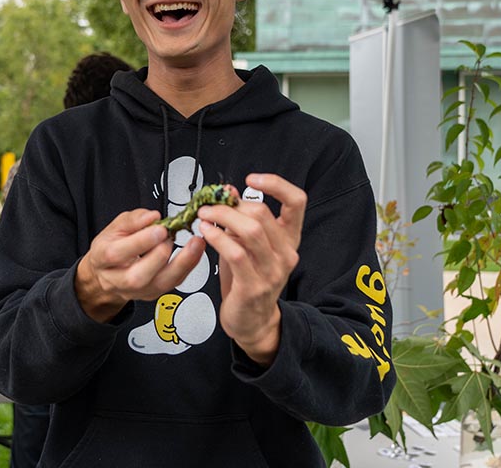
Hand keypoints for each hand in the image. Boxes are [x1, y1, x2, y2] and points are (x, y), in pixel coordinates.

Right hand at [76, 208, 205, 322]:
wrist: (108, 273)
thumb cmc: (112, 246)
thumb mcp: (115, 227)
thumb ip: (133, 220)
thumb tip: (152, 216)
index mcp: (103, 258)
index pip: (118, 254)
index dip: (141, 241)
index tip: (160, 228)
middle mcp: (119, 280)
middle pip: (138, 276)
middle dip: (159, 256)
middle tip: (171, 237)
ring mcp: (137, 290)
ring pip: (160, 284)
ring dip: (182, 263)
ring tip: (194, 244)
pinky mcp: (153, 293)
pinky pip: (173, 283)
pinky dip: (188, 266)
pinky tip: (196, 252)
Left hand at [197, 174, 305, 365]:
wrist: (252, 321)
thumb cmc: (248, 279)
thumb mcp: (247, 245)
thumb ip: (240, 218)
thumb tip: (228, 190)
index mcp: (290, 239)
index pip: (297, 201)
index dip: (276, 184)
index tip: (252, 178)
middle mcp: (287, 253)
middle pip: (262, 213)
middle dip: (230, 204)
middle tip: (209, 205)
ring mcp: (273, 271)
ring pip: (250, 230)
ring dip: (221, 217)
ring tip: (204, 216)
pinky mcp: (254, 285)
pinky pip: (235, 252)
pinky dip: (217, 237)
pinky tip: (205, 232)